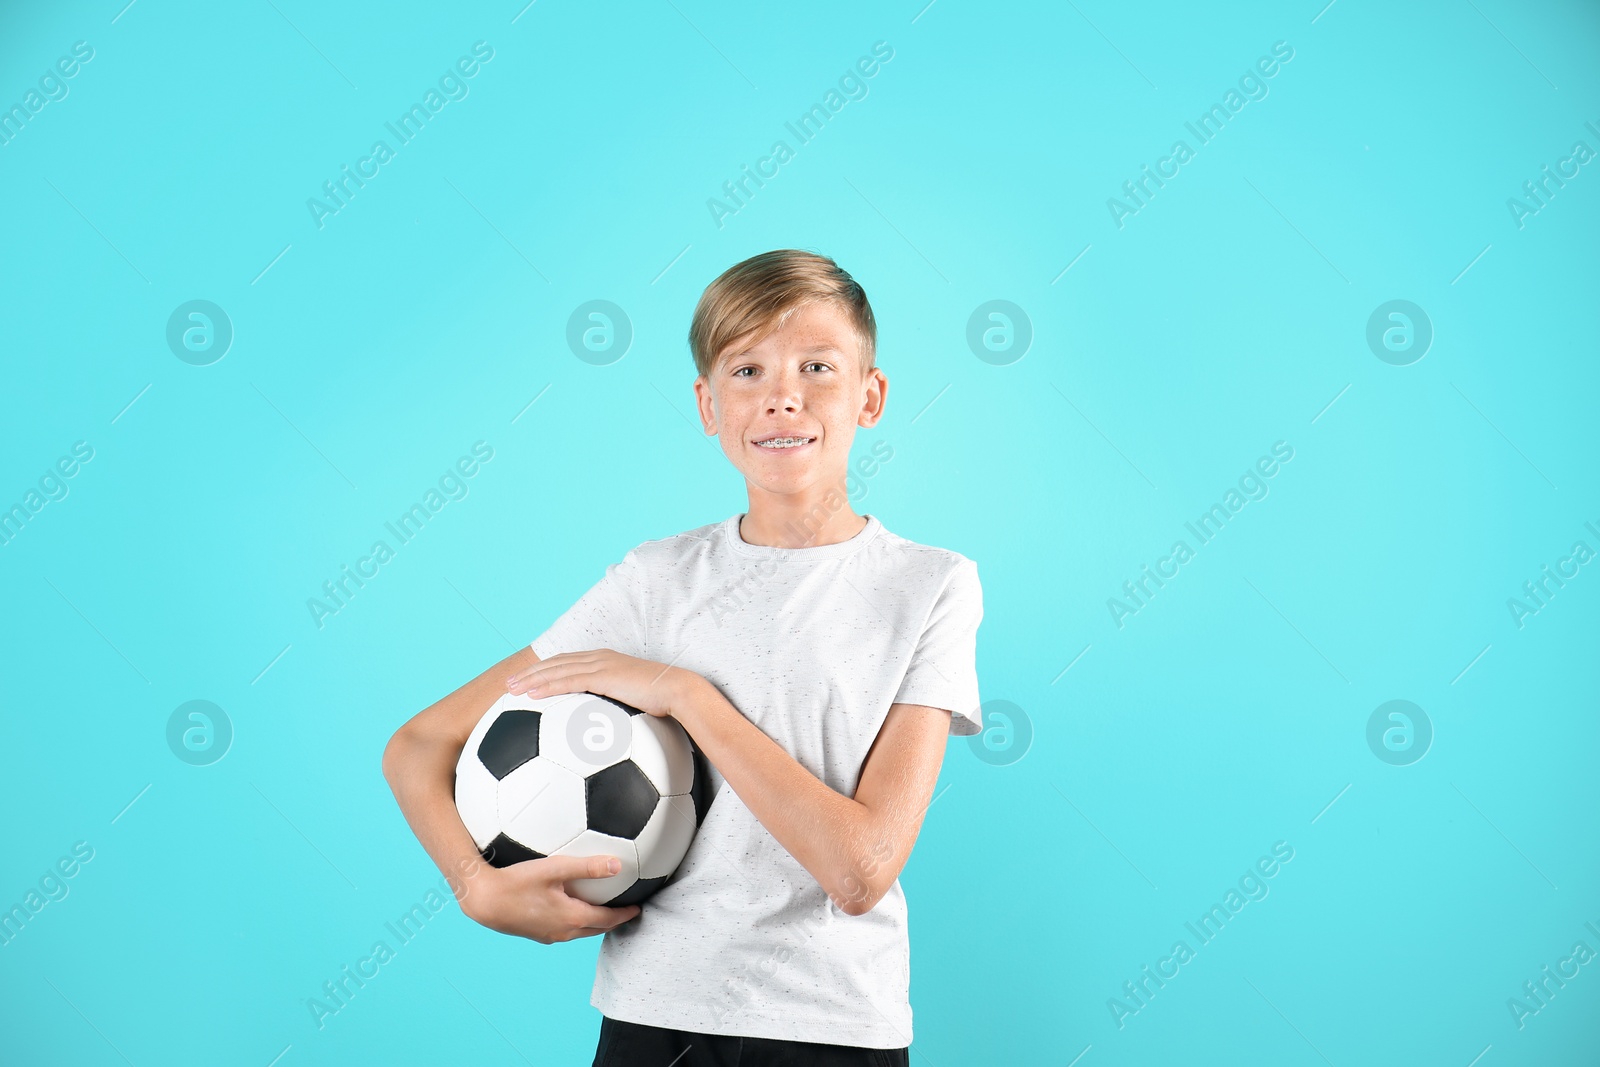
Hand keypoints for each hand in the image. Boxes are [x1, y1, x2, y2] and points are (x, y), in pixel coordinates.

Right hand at [460, 854, 640, 943]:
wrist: (483, 901)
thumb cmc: (517, 882)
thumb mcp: (555, 869)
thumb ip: (587, 867)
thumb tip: (617, 865)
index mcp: (572, 918)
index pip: (608, 919)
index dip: (624, 914)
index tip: (637, 909)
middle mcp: (563, 932)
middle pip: (596, 929)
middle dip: (613, 922)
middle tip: (625, 912)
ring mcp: (549, 936)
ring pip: (580, 932)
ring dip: (595, 924)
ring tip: (603, 912)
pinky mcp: (536, 934)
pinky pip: (565, 931)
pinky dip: (577, 923)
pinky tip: (571, 911)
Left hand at [506, 649, 698, 719]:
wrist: (678, 691)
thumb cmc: (663, 701)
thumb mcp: (635, 704)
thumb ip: (619, 711)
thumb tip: (610, 733)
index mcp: (605, 661)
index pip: (568, 663)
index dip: (545, 670)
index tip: (526, 681)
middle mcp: (599, 658)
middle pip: (556, 663)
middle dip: (530, 672)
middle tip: (508, 684)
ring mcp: (600, 664)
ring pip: (556, 669)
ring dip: (531, 679)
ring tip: (510, 690)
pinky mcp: (603, 675)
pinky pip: (567, 681)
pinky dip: (546, 687)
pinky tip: (531, 696)